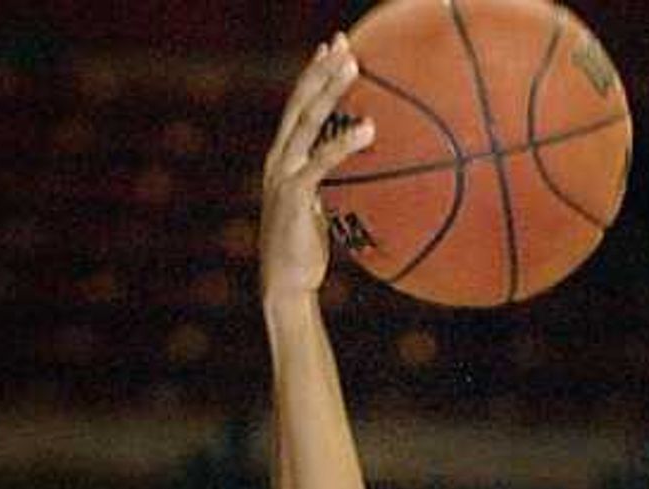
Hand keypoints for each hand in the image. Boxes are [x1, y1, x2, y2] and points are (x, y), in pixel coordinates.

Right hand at [261, 38, 378, 302]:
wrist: (286, 287)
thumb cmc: (306, 254)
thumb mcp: (318, 213)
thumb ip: (330, 188)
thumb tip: (363, 179)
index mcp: (283, 159)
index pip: (297, 107)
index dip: (312, 74)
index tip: (331, 48)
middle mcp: (278, 159)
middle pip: (299, 102)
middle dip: (320, 70)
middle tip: (342, 42)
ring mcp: (283, 174)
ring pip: (307, 120)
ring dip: (330, 89)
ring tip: (354, 65)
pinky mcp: (294, 194)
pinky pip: (323, 161)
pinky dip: (345, 142)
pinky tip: (370, 129)